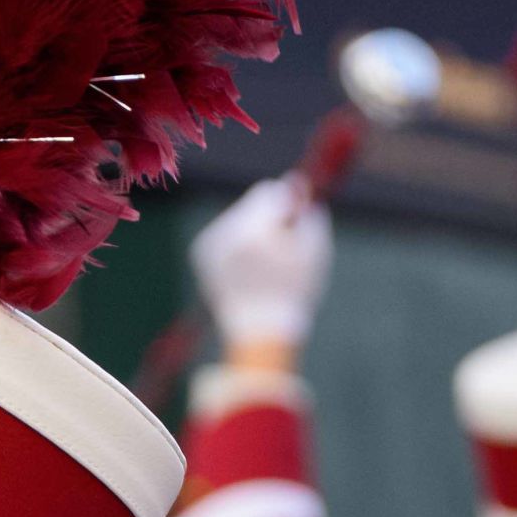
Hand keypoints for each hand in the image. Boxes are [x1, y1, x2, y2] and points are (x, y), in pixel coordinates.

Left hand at [191, 175, 331, 356]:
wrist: (260, 331)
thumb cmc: (294, 292)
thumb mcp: (314, 250)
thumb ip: (309, 212)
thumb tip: (297, 184)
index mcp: (254, 230)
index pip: (270, 191)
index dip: (288, 203)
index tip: (295, 219)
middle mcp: (226, 232)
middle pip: (253, 202)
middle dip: (270, 216)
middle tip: (281, 247)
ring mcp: (210, 243)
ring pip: (239, 217)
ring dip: (254, 229)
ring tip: (264, 263)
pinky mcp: (201, 252)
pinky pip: (225, 232)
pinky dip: (238, 243)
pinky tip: (247, 268)